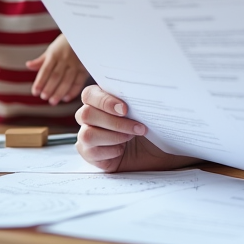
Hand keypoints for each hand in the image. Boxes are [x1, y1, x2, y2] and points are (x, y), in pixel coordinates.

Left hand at [26, 34, 87, 104]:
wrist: (84, 36)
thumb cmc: (65, 44)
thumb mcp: (52, 49)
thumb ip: (41, 60)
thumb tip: (28, 65)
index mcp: (54, 54)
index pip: (45, 70)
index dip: (40, 82)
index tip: (35, 92)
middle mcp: (65, 59)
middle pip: (56, 76)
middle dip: (49, 88)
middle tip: (44, 98)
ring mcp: (76, 63)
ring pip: (67, 80)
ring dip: (60, 92)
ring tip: (53, 101)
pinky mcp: (85, 68)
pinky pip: (79, 81)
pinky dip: (73, 91)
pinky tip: (66, 98)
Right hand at [75, 85, 199, 172]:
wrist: (156, 152)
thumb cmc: (150, 128)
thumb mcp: (148, 112)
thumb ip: (139, 100)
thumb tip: (149, 89)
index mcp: (100, 100)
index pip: (89, 94)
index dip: (104, 101)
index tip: (125, 109)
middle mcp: (90, 117)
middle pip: (86, 114)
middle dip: (114, 122)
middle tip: (138, 127)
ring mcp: (87, 136)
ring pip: (88, 135)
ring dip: (114, 136)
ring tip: (132, 137)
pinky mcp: (90, 154)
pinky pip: (92, 152)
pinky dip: (111, 151)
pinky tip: (122, 150)